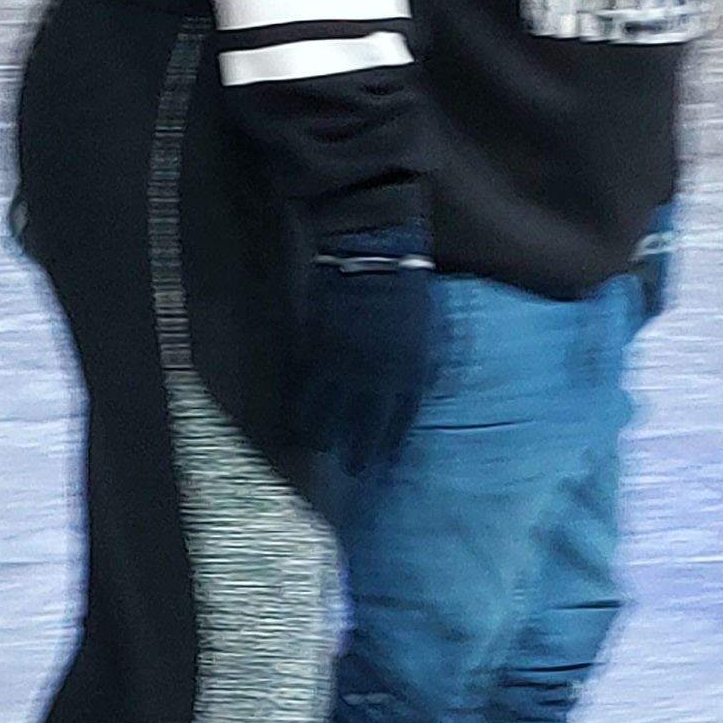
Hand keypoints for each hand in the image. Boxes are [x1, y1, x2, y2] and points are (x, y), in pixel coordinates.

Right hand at [295, 209, 438, 485]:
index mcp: (409, 371)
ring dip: (322, 434)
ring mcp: (345, 367)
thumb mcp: (422, 328)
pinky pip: (308, 388)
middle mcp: (378, 378)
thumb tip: (411, 384)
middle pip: (366, 428)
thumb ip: (414, 361)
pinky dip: (303, 405)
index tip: (384, 457)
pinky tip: (299, 417)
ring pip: (329, 414)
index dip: (391, 441)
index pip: (401, 420)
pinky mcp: (318, 351)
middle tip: (352, 470)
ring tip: (317, 446)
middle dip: (359, 453)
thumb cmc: (405, 282)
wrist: (374, 252)